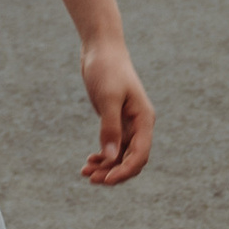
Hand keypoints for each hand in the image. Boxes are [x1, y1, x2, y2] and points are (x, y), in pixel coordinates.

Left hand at [79, 34, 153, 186]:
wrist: (101, 48)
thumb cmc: (107, 68)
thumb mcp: (107, 97)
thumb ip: (110, 127)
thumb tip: (110, 157)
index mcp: (144, 119)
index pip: (140, 155)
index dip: (124, 171)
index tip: (105, 180)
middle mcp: (139, 124)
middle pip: (132, 159)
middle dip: (113, 172)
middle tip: (90, 179)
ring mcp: (128, 123)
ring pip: (121, 155)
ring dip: (105, 166)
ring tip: (85, 172)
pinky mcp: (116, 120)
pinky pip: (114, 146)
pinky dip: (103, 156)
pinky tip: (89, 160)